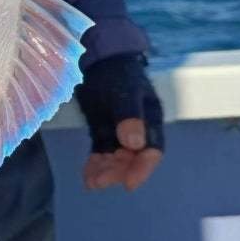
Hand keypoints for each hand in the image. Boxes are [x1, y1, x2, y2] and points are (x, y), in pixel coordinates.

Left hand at [75, 54, 163, 192]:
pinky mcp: (102, 130)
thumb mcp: (125, 91)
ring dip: (106, 170)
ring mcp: (119, 130)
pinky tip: (87, 176)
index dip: (143, 167)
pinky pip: (101, 151)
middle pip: (132, 157)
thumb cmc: (117, 71)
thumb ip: (130, 116)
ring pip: (115, 157)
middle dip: (118, 171)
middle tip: (101, 182)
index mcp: (150, 118)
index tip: (130, 183)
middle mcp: (138, 128)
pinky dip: (96, 164)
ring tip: (92, 182)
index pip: (152, 149)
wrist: (97, 56)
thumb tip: (134, 144)